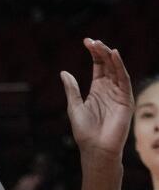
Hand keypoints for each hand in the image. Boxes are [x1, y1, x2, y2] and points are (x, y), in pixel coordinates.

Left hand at [62, 39, 132, 160]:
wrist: (96, 148)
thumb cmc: (84, 131)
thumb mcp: (74, 106)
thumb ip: (72, 89)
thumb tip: (64, 72)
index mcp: (97, 90)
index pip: (98, 67)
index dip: (94, 54)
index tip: (86, 41)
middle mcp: (110, 90)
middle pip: (108, 65)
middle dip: (101, 52)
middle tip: (92, 40)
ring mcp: (119, 94)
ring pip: (116, 70)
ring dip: (110, 56)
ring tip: (102, 45)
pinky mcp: (126, 100)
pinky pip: (124, 80)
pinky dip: (120, 67)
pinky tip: (114, 55)